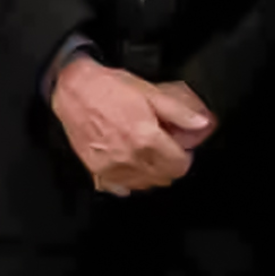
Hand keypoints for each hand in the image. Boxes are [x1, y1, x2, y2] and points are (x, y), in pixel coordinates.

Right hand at [50, 56, 210, 194]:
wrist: (73, 89)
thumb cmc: (107, 87)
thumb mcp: (148, 91)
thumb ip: (178, 111)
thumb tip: (201, 124)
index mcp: (146, 138)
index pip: (179, 165)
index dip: (184, 154)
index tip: (179, 145)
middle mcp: (130, 158)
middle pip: (164, 178)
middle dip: (169, 164)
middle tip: (164, 146)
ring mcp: (112, 168)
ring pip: (144, 185)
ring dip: (151, 173)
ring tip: (145, 151)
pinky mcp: (97, 171)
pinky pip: (120, 188)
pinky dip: (128, 180)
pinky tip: (128, 162)